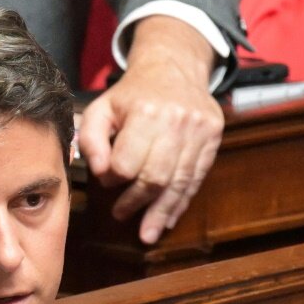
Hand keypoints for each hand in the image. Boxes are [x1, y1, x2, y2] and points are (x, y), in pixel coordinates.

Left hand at [79, 16, 223, 243]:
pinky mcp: (213, 139)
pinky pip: (196, 178)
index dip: (113, 177)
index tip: (106, 179)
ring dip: (161, 212)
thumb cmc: (130, 95)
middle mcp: (177, 121)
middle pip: (156, 176)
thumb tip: (98, 172)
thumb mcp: (100, 108)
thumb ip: (90, 139)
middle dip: (136, 201)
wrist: (173, 69)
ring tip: (147, 234)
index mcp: (146, 112)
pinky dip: (181, 202)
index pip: (128, 162)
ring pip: (179, 182)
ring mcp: (200, 131)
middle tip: (120, 214)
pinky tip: (167, 219)